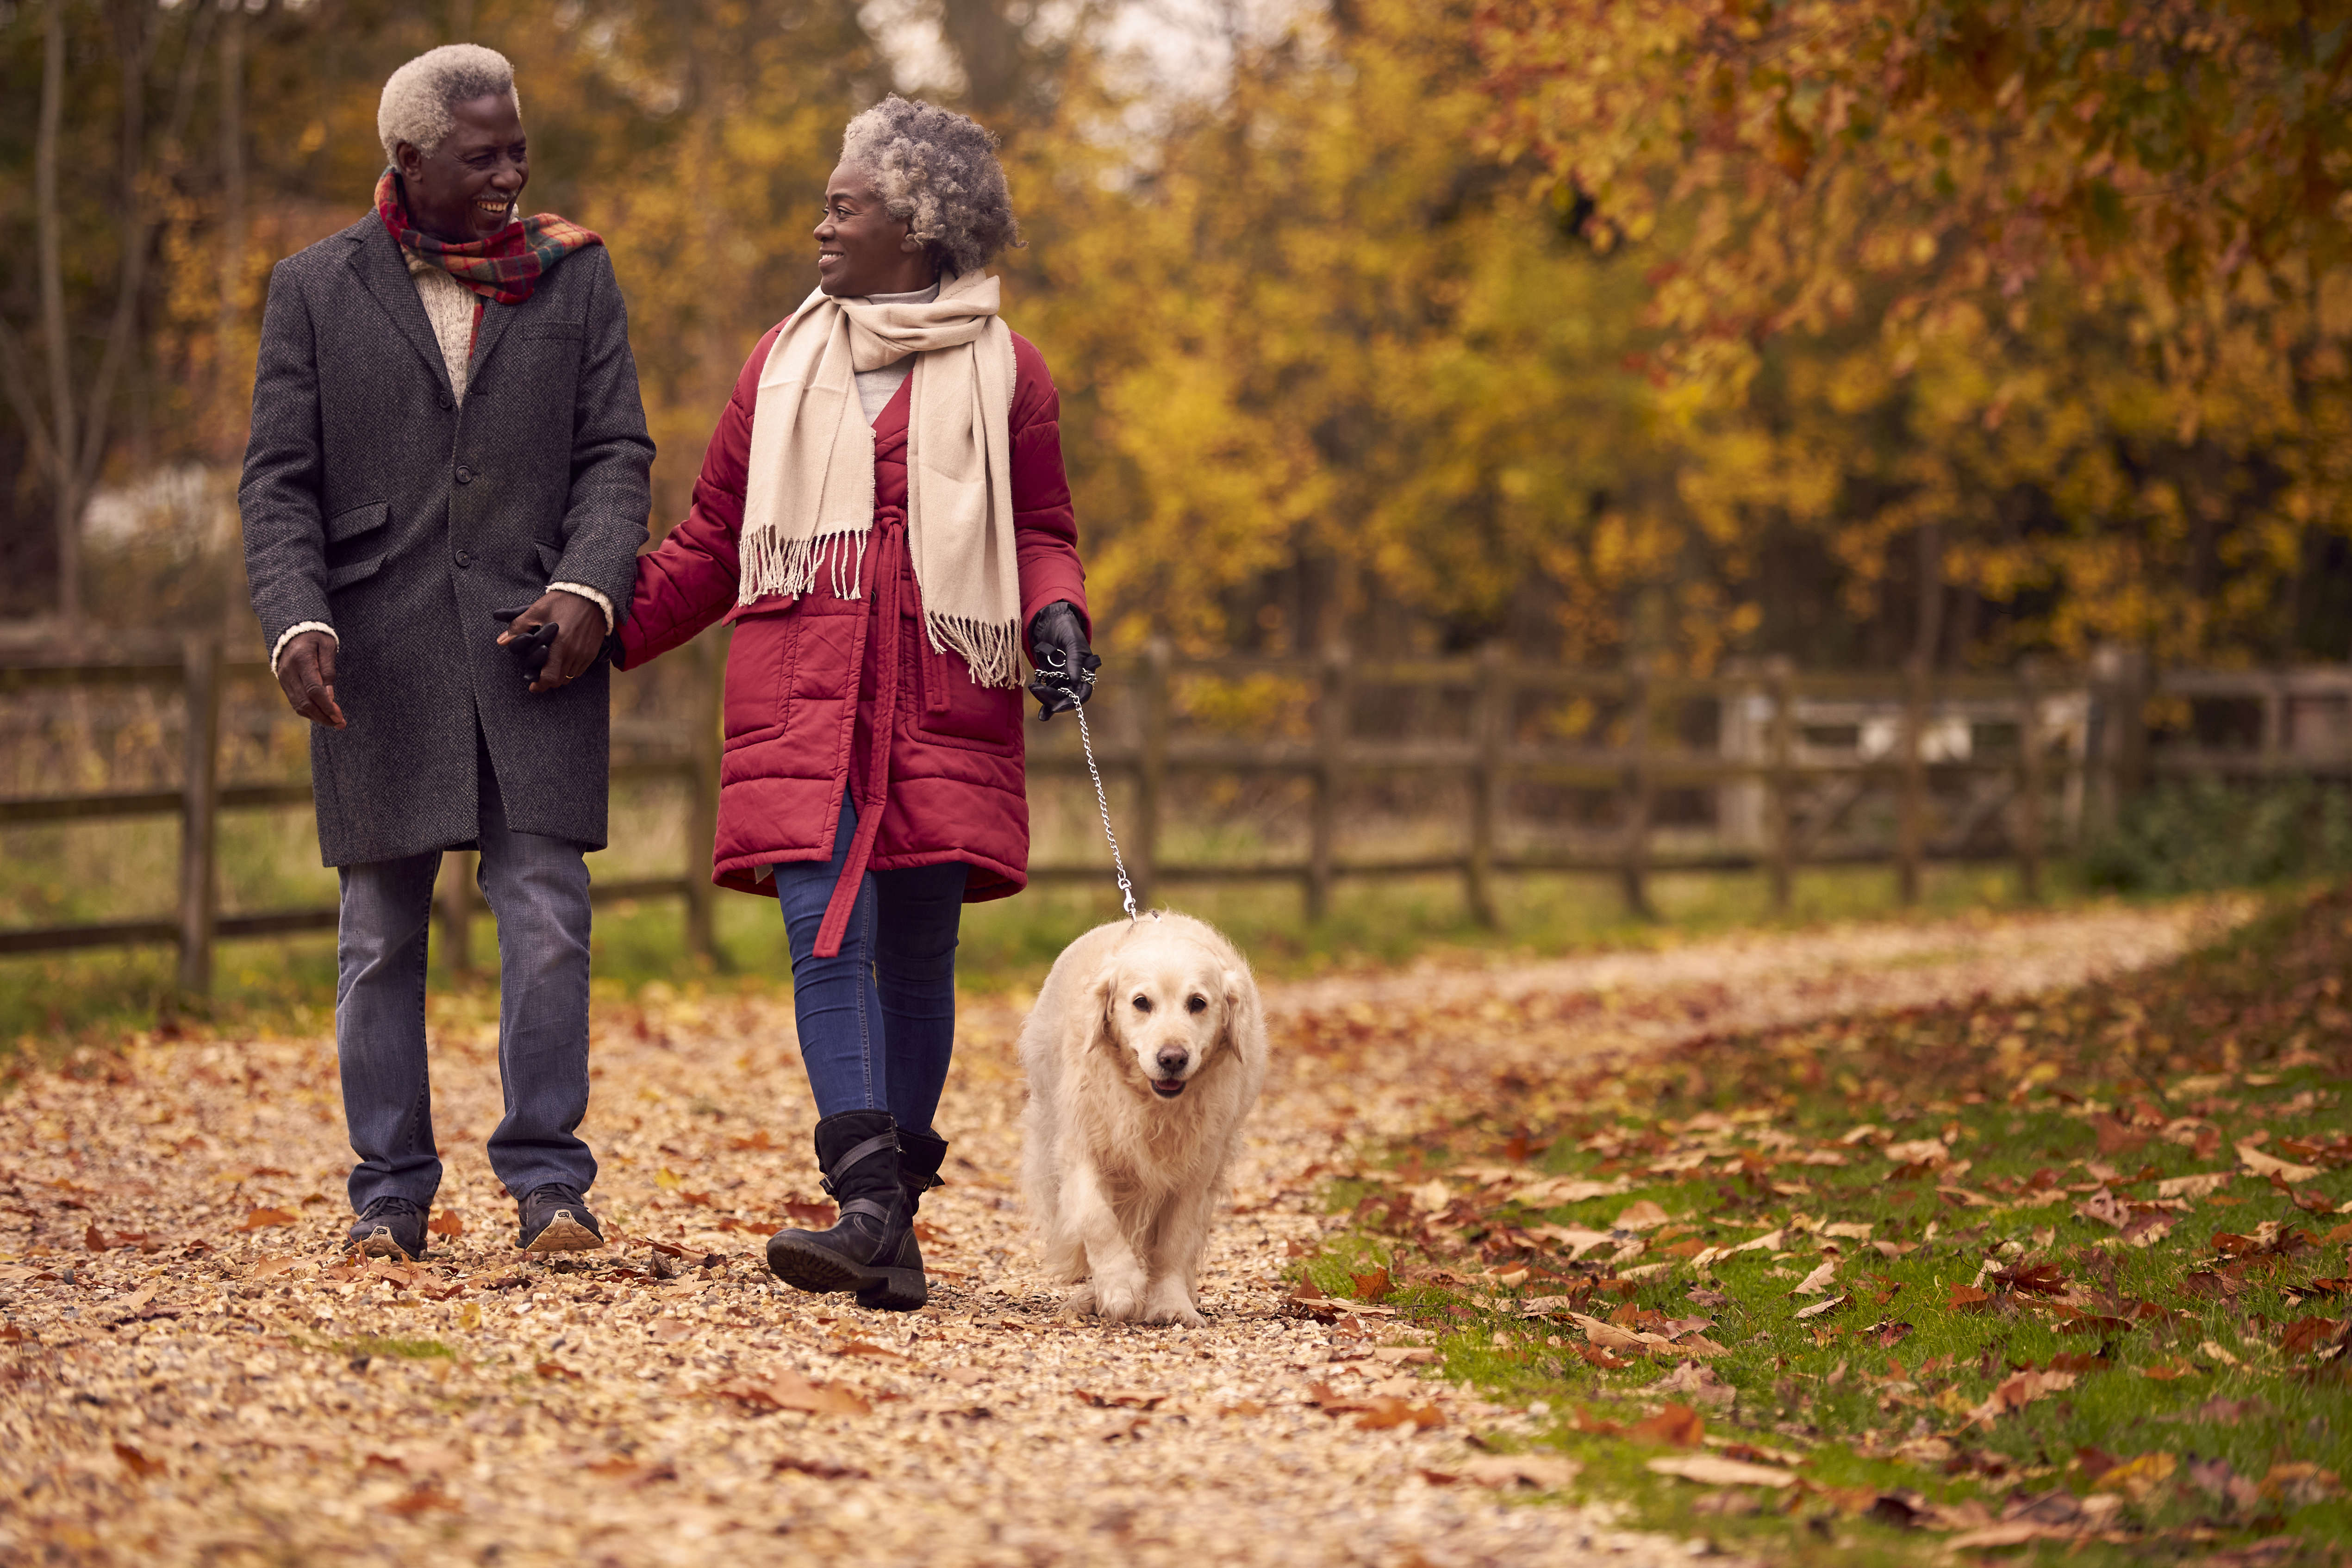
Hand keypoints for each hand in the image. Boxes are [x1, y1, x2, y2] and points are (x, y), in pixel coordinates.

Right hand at [275, 630, 344, 727]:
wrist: (292, 630)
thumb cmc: (315, 637)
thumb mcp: (328, 646)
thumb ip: (329, 670)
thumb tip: (329, 696)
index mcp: (302, 660)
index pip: (314, 690)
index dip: (327, 706)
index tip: (339, 717)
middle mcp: (289, 672)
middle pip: (305, 702)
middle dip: (323, 716)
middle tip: (341, 724)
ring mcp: (283, 678)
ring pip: (298, 705)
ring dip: (317, 717)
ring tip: (334, 722)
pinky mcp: (283, 683)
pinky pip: (295, 702)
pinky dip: (309, 711)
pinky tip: (323, 714)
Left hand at [494, 590, 605, 692]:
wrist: (590, 594)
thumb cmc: (562, 601)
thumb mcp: (536, 610)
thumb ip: (519, 627)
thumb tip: (502, 641)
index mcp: (560, 645)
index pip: (550, 677)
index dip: (540, 686)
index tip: (533, 687)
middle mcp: (575, 653)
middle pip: (560, 681)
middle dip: (548, 682)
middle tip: (539, 677)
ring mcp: (586, 653)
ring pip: (571, 677)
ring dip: (560, 676)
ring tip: (551, 668)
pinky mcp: (593, 651)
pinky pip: (580, 670)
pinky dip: (570, 670)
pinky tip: (563, 660)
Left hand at [1025, 600, 1098, 720]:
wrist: (1051, 621)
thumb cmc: (1066, 628)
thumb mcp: (1072, 641)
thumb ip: (1075, 659)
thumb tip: (1075, 679)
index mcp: (1086, 671)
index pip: (1082, 693)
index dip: (1072, 702)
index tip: (1057, 707)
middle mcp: (1075, 678)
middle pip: (1067, 697)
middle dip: (1053, 698)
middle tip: (1038, 690)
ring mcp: (1063, 680)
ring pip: (1057, 697)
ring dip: (1045, 698)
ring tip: (1033, 688)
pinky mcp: (1050, 678)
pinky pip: (1048, 694)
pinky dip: (1045, 704)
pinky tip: (1042, 716)